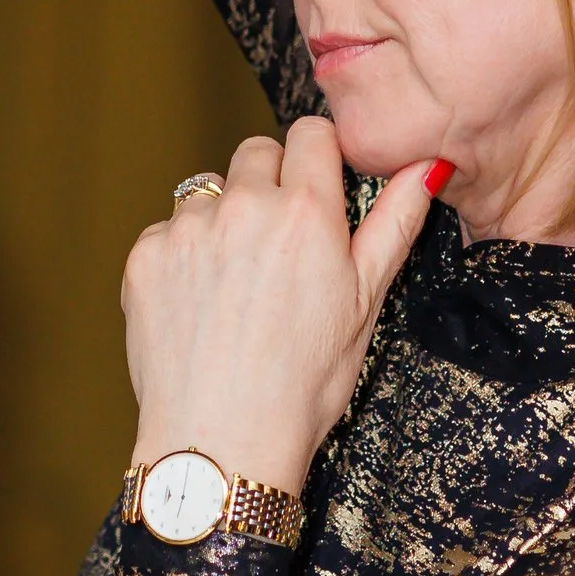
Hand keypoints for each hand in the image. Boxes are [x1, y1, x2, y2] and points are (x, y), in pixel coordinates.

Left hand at [122, 121, 443, 500]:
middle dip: (270, 184)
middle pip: (256, 153)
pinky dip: (183, 257)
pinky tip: (200, 306)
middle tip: (279, 248)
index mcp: (306, 211)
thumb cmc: (303, 384)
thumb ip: (395, 222)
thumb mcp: (366, 303)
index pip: (311, 133)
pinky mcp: (145, 256)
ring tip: (237, 286)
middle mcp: (243, 205)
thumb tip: (429, 165)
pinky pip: (168, 232)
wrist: (222, 441)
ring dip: (223, 220)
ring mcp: (187, 229)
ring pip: (209, 193)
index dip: (318, 158)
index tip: (318, 186)